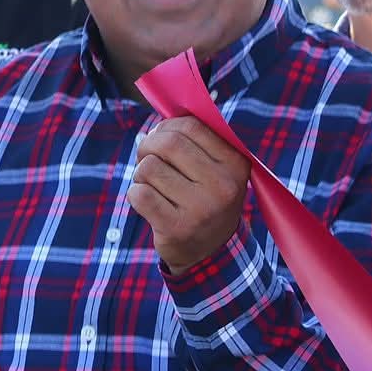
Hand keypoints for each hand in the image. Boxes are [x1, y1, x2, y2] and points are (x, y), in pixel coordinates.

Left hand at [128, 116, 249, 271]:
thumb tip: (160, 118)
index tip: (159, 138)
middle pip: (167, 143)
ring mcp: (201, 209)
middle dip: (147, 146)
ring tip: (152, 186)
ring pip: (149, 168)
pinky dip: (135, 194)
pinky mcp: (177, 228)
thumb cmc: (205, 199)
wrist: (209, 252)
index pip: (191, 126)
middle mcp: (223, 186)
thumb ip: (196, 140)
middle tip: (146, 158)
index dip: (166, 127)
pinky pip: (139, 193)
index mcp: (236, 163)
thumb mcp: (215, 169)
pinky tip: (148, 203)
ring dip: (141, 174)